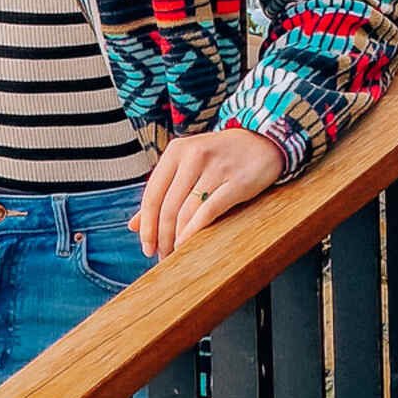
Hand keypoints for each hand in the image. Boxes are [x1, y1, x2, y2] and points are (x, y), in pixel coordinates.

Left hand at [127, 127, 287, 257]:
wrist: (263, 142)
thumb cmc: (220, 157)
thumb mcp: (188, 166)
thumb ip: (162, 191)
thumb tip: (134, 225)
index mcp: (177, 150)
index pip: (152, 194)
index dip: (147, 225)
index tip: (146, 247)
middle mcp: (194, 155)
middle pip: (168, 206)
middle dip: (162, 237)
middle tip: (162, 256)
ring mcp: (217, 167)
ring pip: (186, 211)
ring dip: (177, 239)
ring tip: (176, 254)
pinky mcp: (238, 181)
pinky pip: (209, 210)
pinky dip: (194, 231)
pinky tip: (188, 244)